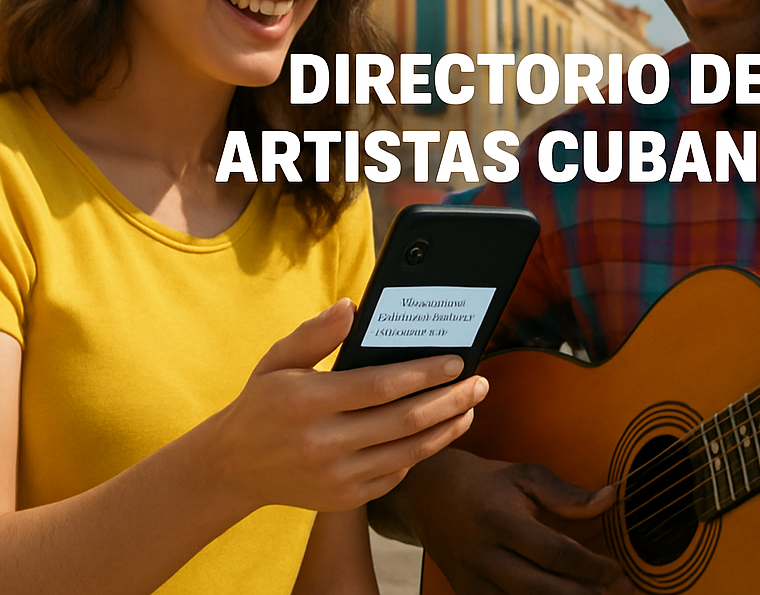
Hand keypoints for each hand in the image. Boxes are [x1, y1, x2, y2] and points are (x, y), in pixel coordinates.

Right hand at [206, 299, 487, 515]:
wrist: (233, 468)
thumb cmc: (263, 403)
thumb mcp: (278, 360)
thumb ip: (316, 333)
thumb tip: (352, 306)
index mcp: (308, 402)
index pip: (381, 386)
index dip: (424, 372)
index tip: (455, 359)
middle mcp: (323, 444)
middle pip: (405, 421)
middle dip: (450, 399)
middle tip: (479, 382)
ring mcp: (336, 478)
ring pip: (408, 452)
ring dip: (446, 428)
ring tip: (470, 406)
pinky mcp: (344, 499)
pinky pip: (395, 475)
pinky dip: (421, 453)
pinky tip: (438, 431)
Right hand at [400, 448, 635, 594]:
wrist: (430, 495)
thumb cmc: (487, 483)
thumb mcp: (526, 476)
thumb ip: (568, 495)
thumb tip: (611, 499)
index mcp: (501, 520)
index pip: (554, 552)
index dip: (590, 567)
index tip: (619, 572)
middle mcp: (485, 555)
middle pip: (542, 590)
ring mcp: (474, 581)